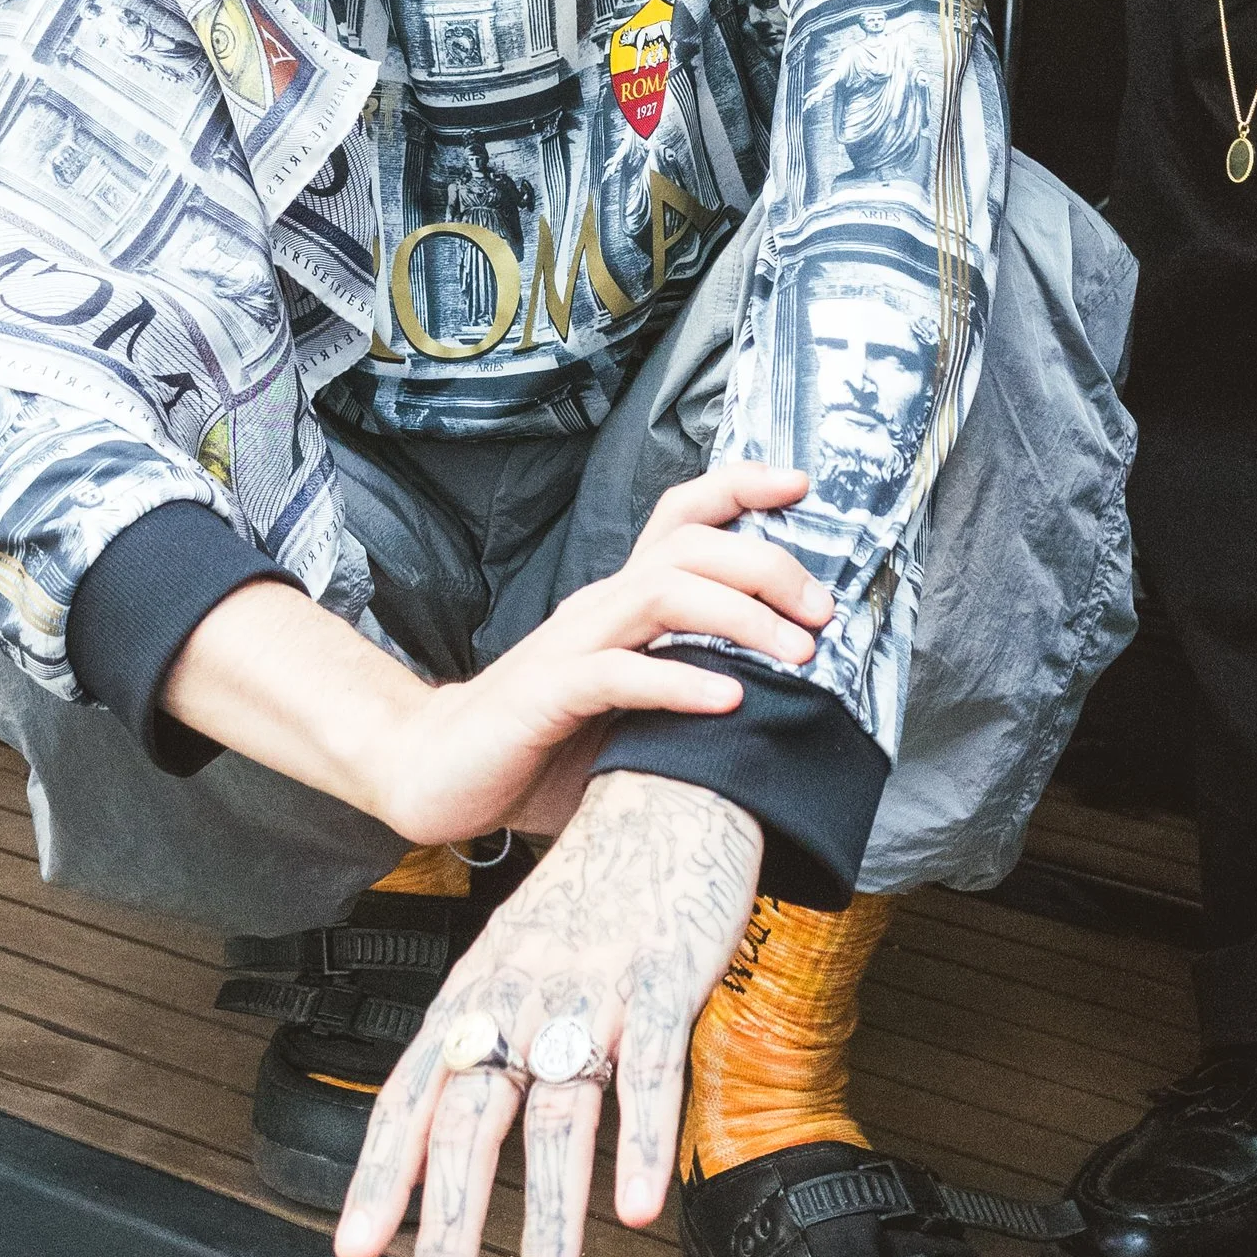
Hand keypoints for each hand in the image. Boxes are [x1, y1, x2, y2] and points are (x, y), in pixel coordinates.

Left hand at [333, 768, 760, 1256]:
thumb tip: (451, 1127)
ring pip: (560, 1113)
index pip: (414, 1090)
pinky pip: (653, 1071)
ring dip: (548, 1216)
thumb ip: (490, 1037)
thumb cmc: (594, 888)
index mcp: (479, 988)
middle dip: (448, 1221)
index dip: (381, 1171)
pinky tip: (637, 1209)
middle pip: (473, 1117)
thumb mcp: (519, 953)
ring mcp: (594, 986)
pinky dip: (643, 1141)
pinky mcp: (665, 977)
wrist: (667, 788)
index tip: (354, 1248)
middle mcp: (523, 992)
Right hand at [364, 464, 828, 851]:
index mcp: (618, 602)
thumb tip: (783, 706)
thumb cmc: (538, 743)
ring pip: (663, 593)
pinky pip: (619, 674)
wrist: (434, 771)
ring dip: (740, 617)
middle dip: (767, 565)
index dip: (739, 488)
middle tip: (821, 613)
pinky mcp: (547, 695)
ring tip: (796, 655)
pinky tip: (727, 700)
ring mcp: (571, 646)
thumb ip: (684, 691)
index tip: (799, 485)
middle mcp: (598, 608)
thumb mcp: (627, 709)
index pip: (680, 517)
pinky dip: (679, 681)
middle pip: (689, 546)